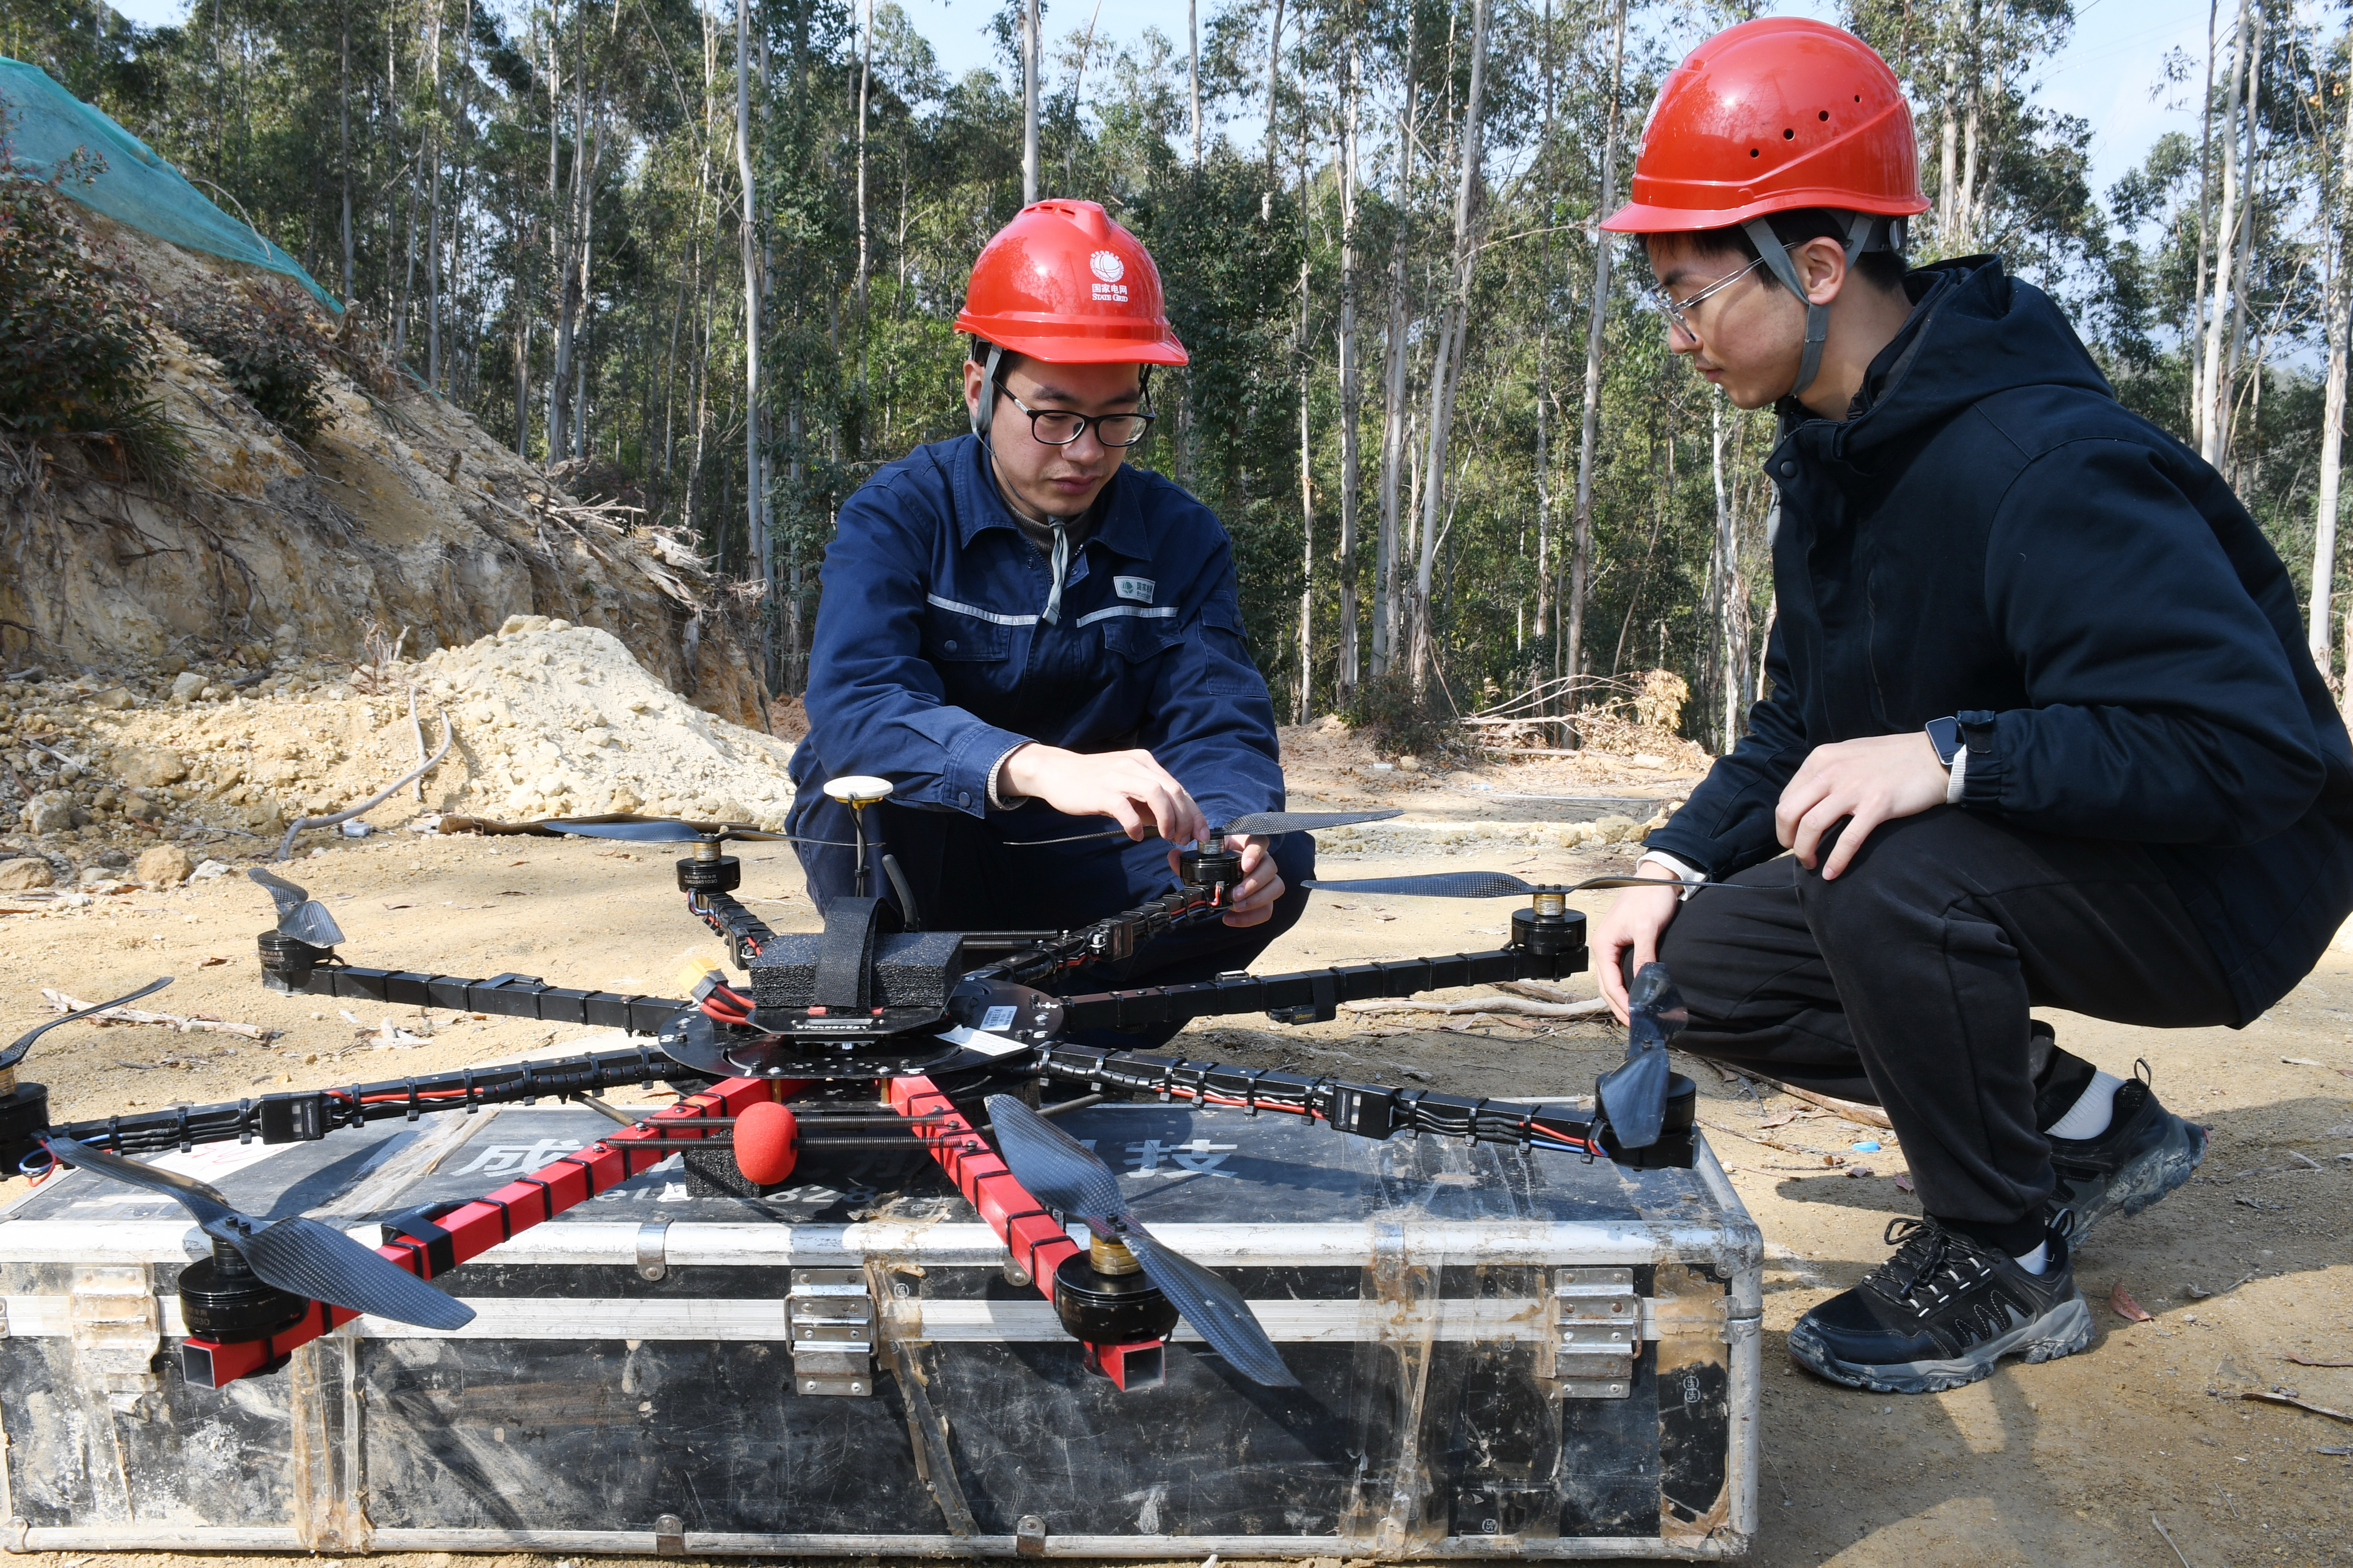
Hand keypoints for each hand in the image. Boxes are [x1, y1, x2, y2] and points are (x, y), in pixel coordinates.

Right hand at [1000, 743, 1208, 844]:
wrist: (1056, 772)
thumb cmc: (1092, 782)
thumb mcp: (1126, 785)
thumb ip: (1148, 802)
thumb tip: (1171, 823)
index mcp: (1145, 763)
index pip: (1179, 788)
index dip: (1194, 813)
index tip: (1201, 834)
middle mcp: (1136, 765)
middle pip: (1174, 791)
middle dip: (1186, 819)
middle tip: (1185, 839)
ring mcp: (1118, 776)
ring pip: (1157, 794)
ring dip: (1167, 819)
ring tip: (1166, 837)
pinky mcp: (1101, 791)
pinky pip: (1125, 808)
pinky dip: (1135, 825)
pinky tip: (1135, 836)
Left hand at [1165, 834, 1284, 927]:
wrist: (1220, 876)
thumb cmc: (1214, 863)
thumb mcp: (1201, 859)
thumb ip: (1188, 858)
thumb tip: (1174, 856)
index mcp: (1246, 845)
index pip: (1260, 842)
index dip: (1256, 853)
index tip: (1244, 866)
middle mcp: (1262, 861)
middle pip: (1270, 868)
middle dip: (1254, 883)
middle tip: (1234, 895)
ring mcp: (1267, 880)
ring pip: (1276, 887)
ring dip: (1257, 900)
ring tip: (1235, 907)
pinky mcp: (1266, 899)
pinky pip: (1268, 909)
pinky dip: (1251, 917)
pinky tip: (1231, 919)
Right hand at [1591, 878, 1683, 1024]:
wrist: (1657, 878)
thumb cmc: (1649, 898)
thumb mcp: (1647, 928)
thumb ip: (1644, 957)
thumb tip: (1644, 986)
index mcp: (1603, 944)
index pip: (1609, 983)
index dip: (1622, 1003)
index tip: (1635, 1018)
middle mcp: (1604, 948)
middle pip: (1607, 987)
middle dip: (1620, 1008)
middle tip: (1636, 1025)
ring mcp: (1612, 948)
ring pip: (1613, 982)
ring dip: (1622, 1001)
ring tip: (1636, 1017)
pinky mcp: (1624, 946)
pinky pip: (1620, 973)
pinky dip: (1628, 988)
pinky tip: (1637, 997)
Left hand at [1774, 732, 1950, 878]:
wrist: (1933, 756)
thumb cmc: (1891, 758)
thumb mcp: (1848, 755)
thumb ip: (1825, 772)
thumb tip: (1805, 798)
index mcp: (1821, 759)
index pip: (1787, 796)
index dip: (1786, 822)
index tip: (1794, 835)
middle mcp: (1831, 771)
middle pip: (1789, 812)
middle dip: (1787, 839)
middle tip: (1796, 853)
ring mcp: (1853, 788)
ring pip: (1811, 826)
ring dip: (1805, 852)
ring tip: (1811, 864)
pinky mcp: (1877, 805)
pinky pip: (1848, 840)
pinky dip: (1836, 861)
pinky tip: (1832, 873)